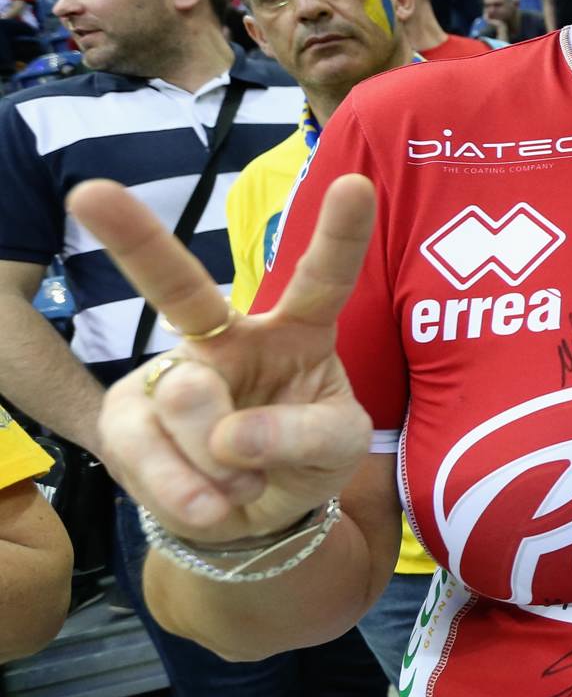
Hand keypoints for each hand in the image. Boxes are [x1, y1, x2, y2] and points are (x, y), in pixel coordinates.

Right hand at [68, 174, 378, 545]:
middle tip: (90, 194)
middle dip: (134, 239)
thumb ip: (306, 435)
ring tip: (242, 484)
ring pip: (181, 399)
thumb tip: (229, 437)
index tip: (356, 184)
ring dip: (217, 462)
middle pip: (179, 287)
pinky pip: (146, 449)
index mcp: (298, 330)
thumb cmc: (306, 457)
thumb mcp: (338, 449)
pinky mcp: (128, 414)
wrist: (253, 512)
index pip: (323, 278)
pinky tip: (209, 502)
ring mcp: (170, 372)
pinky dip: (186, 490)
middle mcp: (227, 337)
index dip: (339, 235)